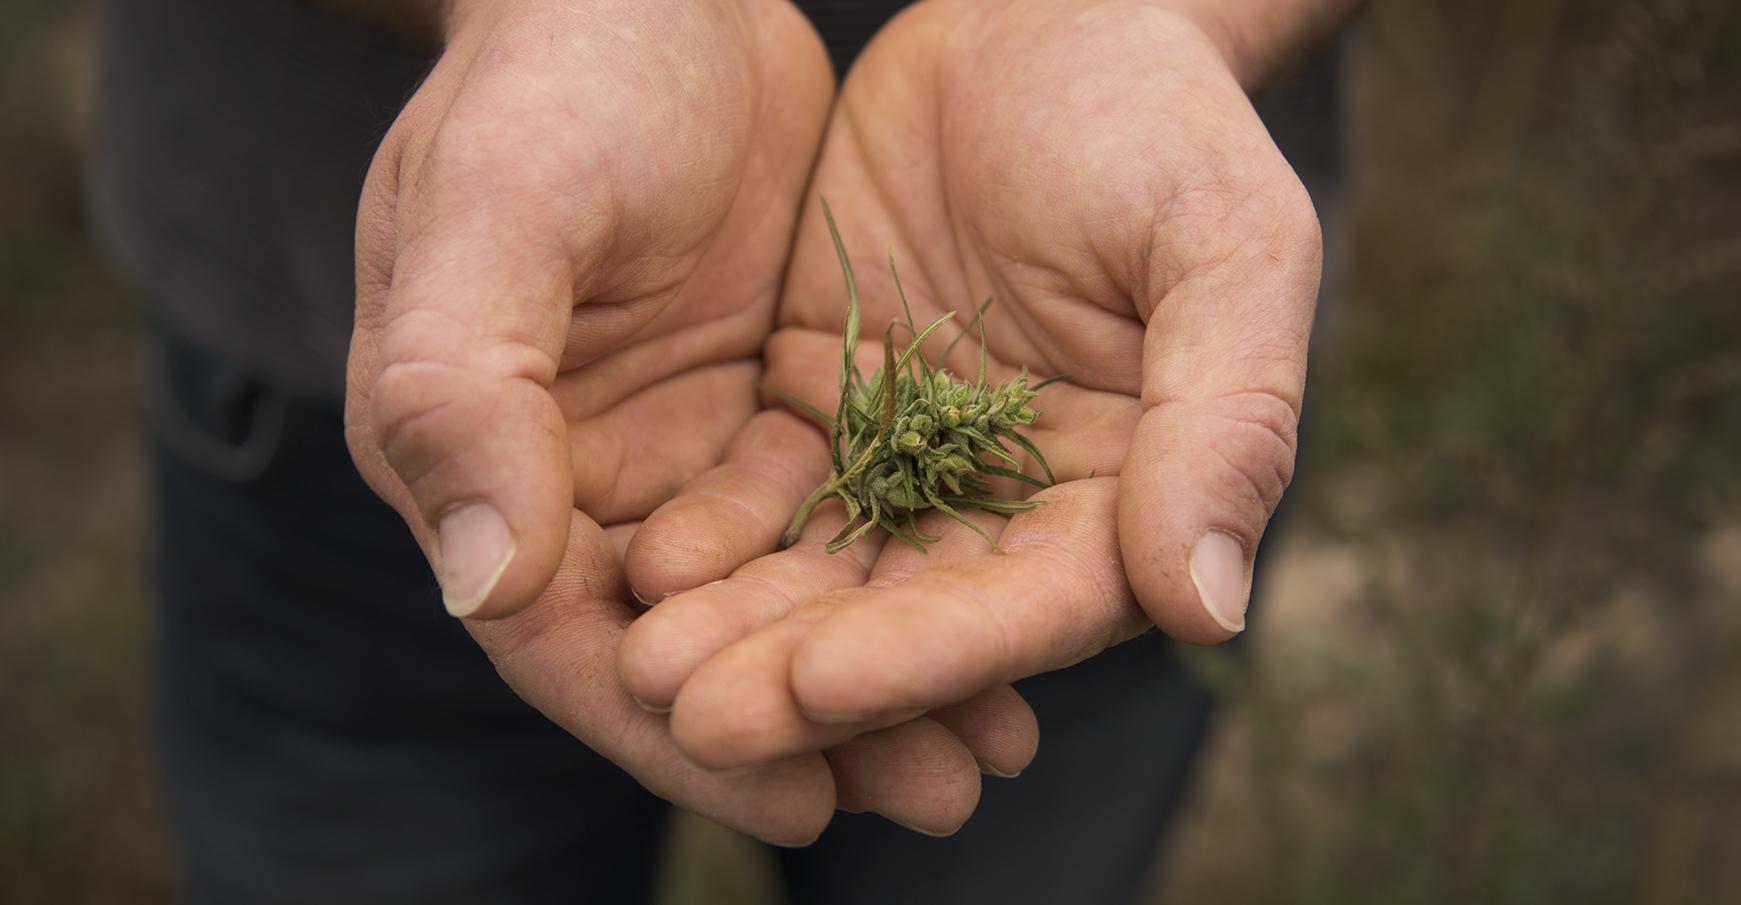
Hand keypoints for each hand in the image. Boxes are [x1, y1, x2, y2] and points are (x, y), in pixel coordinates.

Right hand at [344, 0, 1035, 842]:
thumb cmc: (557, 75)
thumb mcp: (501, 209)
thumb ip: (466, 391)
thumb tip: (487, 587)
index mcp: (476, 453)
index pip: (565, 637)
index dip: (677, 727)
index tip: (798, 797)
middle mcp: (571, 472)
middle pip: (688, 640)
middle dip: (809, 722)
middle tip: (938, 793)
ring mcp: (669, 443)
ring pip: (772, 596)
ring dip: (871, 670)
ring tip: (989, 747)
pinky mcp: (754, 403)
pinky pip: (831, 519)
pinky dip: (895, 576)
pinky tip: (992, 624)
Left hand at [620, 0, 1322, 767]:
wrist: (1046, 12)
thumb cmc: (1162, 123)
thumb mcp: (1225, 249)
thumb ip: (1226, 423)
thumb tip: (1205, 612)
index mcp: (1122, 495)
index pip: (1028, 607)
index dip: (928, 656)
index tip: (822, 684)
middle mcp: (1011, 504)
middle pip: (906, 616)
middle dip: (799, 672)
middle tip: (690, 719)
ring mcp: (909, 457)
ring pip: (820, 568)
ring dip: (736, 627)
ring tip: (641, 669)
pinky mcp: (825, 400)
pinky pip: (762, 485)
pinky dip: (709, 533)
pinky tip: (640, 568)